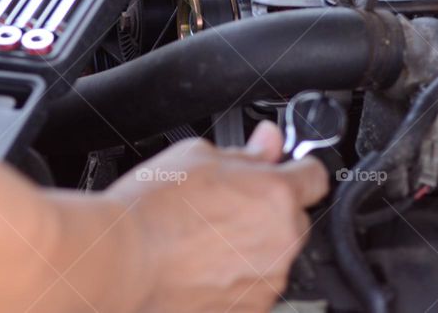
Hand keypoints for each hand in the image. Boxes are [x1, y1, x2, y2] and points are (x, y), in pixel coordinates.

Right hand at [107, 121, 328, 312]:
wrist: (122, 260)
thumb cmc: (153, 208)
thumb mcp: (198, 155)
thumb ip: (246, 151)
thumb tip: (269, 141)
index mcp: (276, 194)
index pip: (315, 175)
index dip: (297, 168)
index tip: (283, 170)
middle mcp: (281, 240)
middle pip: (294, 217)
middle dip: (269, 208)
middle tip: (226, 203)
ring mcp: (267, 280)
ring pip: (275, 253)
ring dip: (253, 243)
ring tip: (205, 235)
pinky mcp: (250, 308)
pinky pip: (255, 283)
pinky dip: (238, 274)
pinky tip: (202, 261)